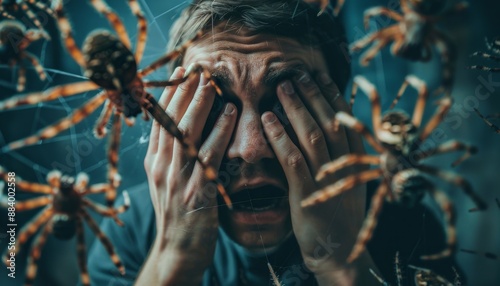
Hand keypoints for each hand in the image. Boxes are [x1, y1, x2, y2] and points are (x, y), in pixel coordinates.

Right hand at [143, 66, 236, 282]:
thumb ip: (171, 157)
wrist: (176, 253)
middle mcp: (161, 167)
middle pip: (171, 121)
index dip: (169, 94)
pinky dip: (219, 131)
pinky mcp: (196, 192)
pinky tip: (230, 114)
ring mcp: (177, 180)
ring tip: (212, 84)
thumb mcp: (166, 184)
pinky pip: (208, 155)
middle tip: (197, 69)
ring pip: (186, 133)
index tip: (179, 71)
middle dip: (183, 92)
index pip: (158, 121)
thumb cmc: (177, 217)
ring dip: (200, 105)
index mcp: (154, 163)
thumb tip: (181, 129)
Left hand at [261, 71, 373, 283]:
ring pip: (313, 136)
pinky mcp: (308, 195)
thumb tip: (330, 127)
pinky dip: (280, 137)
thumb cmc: (338, 216)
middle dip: (314, 96)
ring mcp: (328, 180)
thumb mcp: (348, 183)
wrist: (338, 254)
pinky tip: (268, 120)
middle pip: (331, 122)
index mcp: (358, 162)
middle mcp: (347, 167)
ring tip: (283, 88)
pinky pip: (293, 160)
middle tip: (298, 75)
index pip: (347, 122)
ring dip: (296, 109)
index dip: (334, 97)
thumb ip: (341, 157)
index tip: (322, 77)